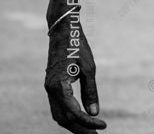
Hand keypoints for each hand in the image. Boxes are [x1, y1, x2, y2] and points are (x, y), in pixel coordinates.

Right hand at [45, 17, 105, 131]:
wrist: (63, 30)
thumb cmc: (78, 45)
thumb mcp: (89, 67)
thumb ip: (90, 91)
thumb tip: (95, 113)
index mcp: (58, 86)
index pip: (74, 113)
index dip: (88, 122)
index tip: (104, 125)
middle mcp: (51, 90)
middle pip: (64, 119)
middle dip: (80, 130)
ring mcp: (49, 89)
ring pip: (59, 115)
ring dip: (73, 125)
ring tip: (89, 131)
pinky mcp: (52, 86)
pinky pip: (58, 107)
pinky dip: (68, 116)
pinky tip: (80, 119)